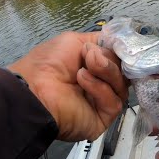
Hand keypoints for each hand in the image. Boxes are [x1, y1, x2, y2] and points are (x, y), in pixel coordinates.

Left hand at [7, 31, 128, 141]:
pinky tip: (82, 82)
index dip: (123, 51)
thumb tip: (120, 45)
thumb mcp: (74, 41)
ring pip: (122, 85)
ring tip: (81, 71)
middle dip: (109, 60)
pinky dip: (99, 89)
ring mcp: (103, 102)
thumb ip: (100, 41)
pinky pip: (114, 101)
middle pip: (124, 71)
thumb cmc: (49, 63)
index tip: (122, 45)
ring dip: (104, 72)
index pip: (120, 59)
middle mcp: (101, 83)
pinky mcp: (104, 117)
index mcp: (94, 66)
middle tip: (90, 57)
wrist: (35, 90)